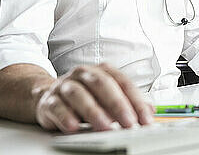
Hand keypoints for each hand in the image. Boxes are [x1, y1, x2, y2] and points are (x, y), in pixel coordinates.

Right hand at [34, 63, 153, 132]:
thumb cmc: (85, 95)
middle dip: (117, 104)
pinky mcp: (49, 100)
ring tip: (105, 127)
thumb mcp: (108, 97)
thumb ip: (129, 102)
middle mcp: (84, 74)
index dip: (136, 101)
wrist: (48, 94)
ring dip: (93, 111)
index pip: (123, 82)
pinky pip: (57, 107)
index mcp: (102, 71)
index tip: (145, 119)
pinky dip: (65, 116)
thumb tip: (150, 111)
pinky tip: (73, 126)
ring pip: (79, 94)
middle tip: (129, 122)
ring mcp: (65, 85)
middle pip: (102, 84)